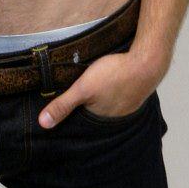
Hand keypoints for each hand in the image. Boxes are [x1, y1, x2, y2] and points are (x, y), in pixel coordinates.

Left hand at [38, 48, 164, 127]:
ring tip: (92, 88)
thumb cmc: (114, 75)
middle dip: (85, 106)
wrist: (145, 64)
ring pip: (105, 105)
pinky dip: (111, 92)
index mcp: (98, 119)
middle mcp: (112, 119)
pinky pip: (117, 97)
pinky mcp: (132, 96)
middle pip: (92, 113)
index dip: (71, 114)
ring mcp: (125, 108)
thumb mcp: (83, 88)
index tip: (61, 107)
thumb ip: (63, 105)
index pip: (79, 121)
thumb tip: (42, 124)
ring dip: (99, 98)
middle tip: (77, 94)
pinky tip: (109, 83)